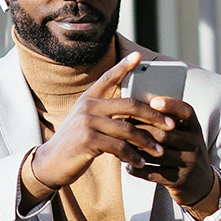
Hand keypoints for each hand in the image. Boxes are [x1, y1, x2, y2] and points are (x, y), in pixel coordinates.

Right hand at [29, 52, 172, 188]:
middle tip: (170, 125)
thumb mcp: (85, 123)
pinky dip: (133, 156)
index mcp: (87, 99)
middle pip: (129, 105)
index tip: (138, 56)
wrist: (50, 164)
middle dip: (153, 116)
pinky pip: (119, 147)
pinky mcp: (87, 140)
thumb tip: (132, 113)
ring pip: (127, 129)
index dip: (123, 66)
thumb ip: (103, 115)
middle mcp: (87, 106)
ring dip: (147, 142)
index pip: (108, 78)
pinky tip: (140, 163)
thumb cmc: (74, 145)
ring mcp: (86, 122)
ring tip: (159, 151)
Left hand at [127, 95, 214, 210]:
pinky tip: (126, 164)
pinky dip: (138, 169)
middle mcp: (195, 145)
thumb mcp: (185, 136)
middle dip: (141, 129)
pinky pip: (154, 173)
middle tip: (122, 126)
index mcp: (195, 129)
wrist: (201, 184)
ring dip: (135, 150)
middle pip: (165, 134)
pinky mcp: (179, 180)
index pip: (186, 112)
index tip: (152, 101)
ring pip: (156, 154)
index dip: (171, 105)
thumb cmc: (184, 152)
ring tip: (119, 145)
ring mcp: (189, 164)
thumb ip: (169, 123)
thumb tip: (139, 104)